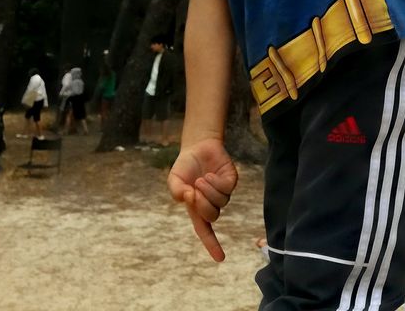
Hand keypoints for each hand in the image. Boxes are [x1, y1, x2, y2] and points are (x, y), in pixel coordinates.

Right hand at [168, 138, 238, 261]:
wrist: (197, 146)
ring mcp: (223, 192)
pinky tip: (209, 174)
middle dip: (202, 204)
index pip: (206, 231)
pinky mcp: (231, 180)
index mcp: (197, 208)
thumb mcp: (174, 180)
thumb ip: (176, 191)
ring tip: (201, 178)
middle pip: (212, 216)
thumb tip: (190, 198)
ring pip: (221, 202)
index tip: (220, 259)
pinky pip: (227, 189)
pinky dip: (216, 183)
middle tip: (194, 189)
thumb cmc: (185, 167)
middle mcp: (212, 203)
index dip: (212, 245)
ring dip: (208, 190)